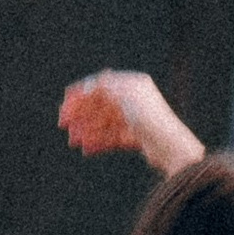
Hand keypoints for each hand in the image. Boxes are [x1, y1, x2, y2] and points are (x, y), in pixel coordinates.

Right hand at [57, 71, 205, 174]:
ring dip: (87, 131)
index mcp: (132, 85)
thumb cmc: (149, 117)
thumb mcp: (123, 95)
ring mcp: (135, 119)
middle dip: (81, 116)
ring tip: (74, 142)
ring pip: (104, 124)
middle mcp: (134, 100)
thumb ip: (103, 86)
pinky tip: (87, 150)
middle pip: (101, 106)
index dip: (81, 95)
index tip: (64, 106)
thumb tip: (87, 84)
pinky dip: (99, 142)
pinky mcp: (137, 138)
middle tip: (65, 127)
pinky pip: (112, 138)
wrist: (169, 146)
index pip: (101, 86)